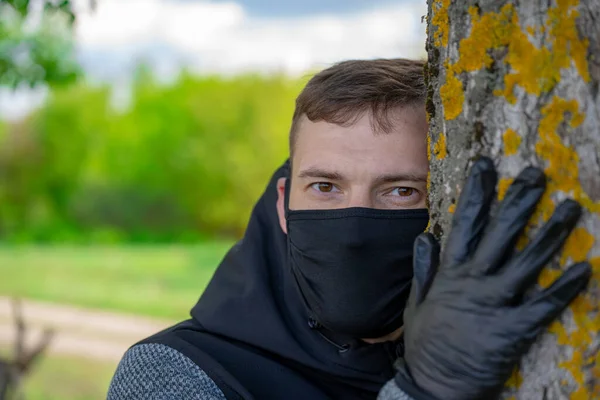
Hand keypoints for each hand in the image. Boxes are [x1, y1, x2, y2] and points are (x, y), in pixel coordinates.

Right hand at [396, 157, 591, 399]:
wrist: (435, 385)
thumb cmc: (427, 342)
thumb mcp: (416, 303)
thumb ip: (422, 269)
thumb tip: (425, 236)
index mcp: (451, 273)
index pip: (465, 224)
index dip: (477, 192)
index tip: (486, 166)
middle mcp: (474, 281)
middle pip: (501, 233)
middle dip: (520, 201)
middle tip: (538, 174)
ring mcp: (495, 304)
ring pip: (528, 261)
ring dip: (552, 233)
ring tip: (572, 207)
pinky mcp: (515, 329)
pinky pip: (545, 304)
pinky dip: (566, 287)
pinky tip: (586, 268)